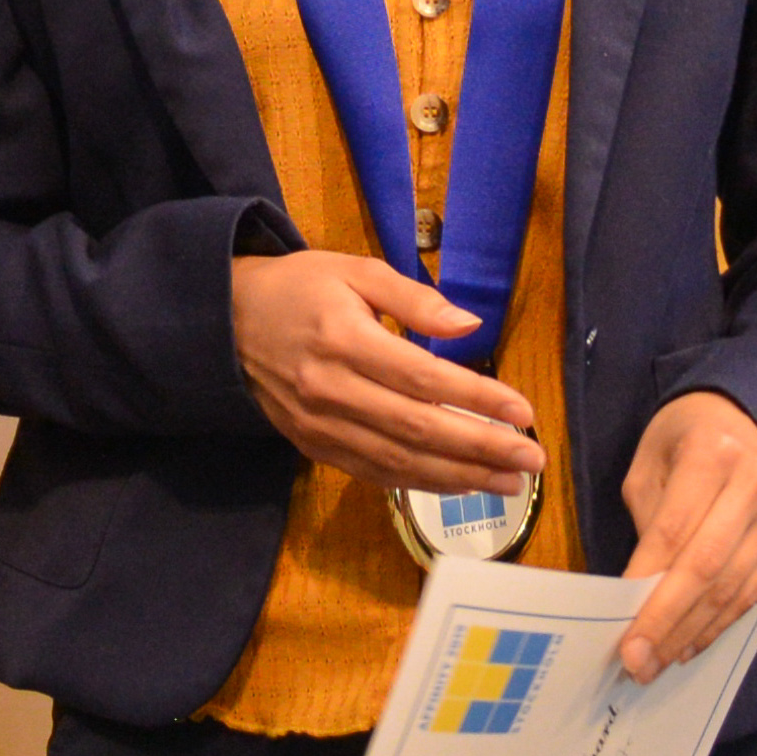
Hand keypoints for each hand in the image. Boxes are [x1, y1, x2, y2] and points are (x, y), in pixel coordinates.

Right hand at [230, 251, 547, 499]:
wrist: (225, 322)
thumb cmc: (298, 288)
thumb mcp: (354, 270)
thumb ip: (414, 297)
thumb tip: (470, 323)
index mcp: (345, 339)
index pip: (423, 379)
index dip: (477, 399)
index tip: (523, 411)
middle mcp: (332, 390)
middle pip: (418, 429)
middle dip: (481, 448)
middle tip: (531, 459)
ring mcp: (320, 426)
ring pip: (399, 462)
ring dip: (461, 477)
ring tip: (510, 482)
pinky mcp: (314, 448)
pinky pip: (375, 473)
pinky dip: (422, 483)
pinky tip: (460, 485)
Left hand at [613, 392, 756, 682]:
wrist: (750, 414)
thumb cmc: (686, 439)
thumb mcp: (650, 462)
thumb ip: (648, 521)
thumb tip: (638, 594)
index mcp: (712, 454)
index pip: (674, 533)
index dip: (647, 588)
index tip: (621, 633)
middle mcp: (756, 483)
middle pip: (707, 569)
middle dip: (667, 622)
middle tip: (636, 665)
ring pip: (733, 588)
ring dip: (692, 633)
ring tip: (657, 663)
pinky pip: (754, 590)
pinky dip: (720, 623)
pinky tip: (690, 643)